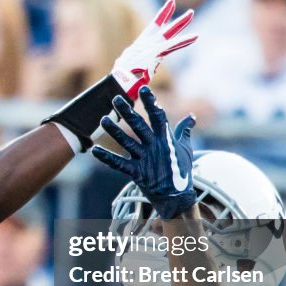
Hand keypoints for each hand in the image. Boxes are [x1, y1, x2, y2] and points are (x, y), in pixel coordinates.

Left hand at [92, 86, 197, 218]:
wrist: (177, 197)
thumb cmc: (181, 171)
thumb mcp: (186, 150)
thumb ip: (185, 132)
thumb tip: (191, 117)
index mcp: (166, 139)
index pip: (158, 116)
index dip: (151, 102)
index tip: (144, 88)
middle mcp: (154, 147)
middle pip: (139, 126)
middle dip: (127, 112)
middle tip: (116, 98)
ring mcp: (145, 159)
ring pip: (127, 142)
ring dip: (114, 131)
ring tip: (103, 119)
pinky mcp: (136, 173)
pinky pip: (119, 164)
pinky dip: (106, 157)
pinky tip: (94, 150)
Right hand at [112, 0, 196, 100]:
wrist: (119, 81)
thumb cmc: (122, 79)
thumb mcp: (129, 70)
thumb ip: (140, 68)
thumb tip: (146, 73)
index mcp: (140, 46)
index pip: (152, 28)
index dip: (160, 17)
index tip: (168, 7)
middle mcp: (145, 44)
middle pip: (159, 26)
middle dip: (166, 13)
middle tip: (172, 1)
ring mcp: (150, 47)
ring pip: (168, 33)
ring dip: (181, 23)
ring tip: (191, 13)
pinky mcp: (155, 52)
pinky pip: (172, 45)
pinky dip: (184, 41)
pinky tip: (195, 36)